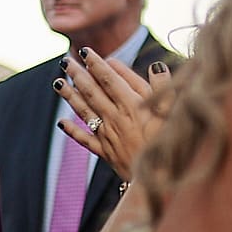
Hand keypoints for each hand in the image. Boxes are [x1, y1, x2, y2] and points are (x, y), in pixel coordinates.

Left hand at [56, 45, 166, 180]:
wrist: (160, 180)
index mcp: (132, 107)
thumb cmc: (172, 144)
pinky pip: (86, 139)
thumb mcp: (175, 113)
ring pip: (85, 112)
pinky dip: (73, 130)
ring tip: (57, 83)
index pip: (110, 80)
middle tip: (65, 60)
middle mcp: (115, 119)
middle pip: (92, 93)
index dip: (97, 64)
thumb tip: (156, 65)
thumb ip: (164, 89)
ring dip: (70, 96)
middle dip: (78, 75)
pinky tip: (62, 122)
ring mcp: (108, 136)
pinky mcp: (106, 152)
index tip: (85, 51)